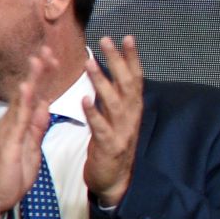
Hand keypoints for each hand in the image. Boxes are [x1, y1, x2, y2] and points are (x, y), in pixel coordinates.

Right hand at [0, 52, 53, 218]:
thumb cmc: (12, 175)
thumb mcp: (31, 148)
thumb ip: (37, 127)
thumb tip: (44, 105)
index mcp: (20, 123)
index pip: (34, 95)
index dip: (44, 76)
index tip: (54, 58)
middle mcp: (12, 122)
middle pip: (28, 91)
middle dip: (39, 70)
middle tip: (48, 48)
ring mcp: (9, 130)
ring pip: (22, 99)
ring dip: (31, 79)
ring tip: (39, 59)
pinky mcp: (9, 141)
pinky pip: (18, 119)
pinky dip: (23, 102)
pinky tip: (28, 88)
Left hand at [82, 34, 144, 207]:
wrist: (115, 181)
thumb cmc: (112, 145)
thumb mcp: (117, 118)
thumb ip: (115, 96)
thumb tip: (114, 71)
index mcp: (132, 108)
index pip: (135, 78)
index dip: (132, 58)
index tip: (127, 37)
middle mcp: (131, 117)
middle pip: (127, 85)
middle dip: (117, 62)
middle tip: (106, 40)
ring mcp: (122, 132)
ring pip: (114, 103)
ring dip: (101, 82)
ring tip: (89, 64)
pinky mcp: (109, 147)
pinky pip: (101, 128)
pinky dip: (94, 114)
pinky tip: (84, 100)